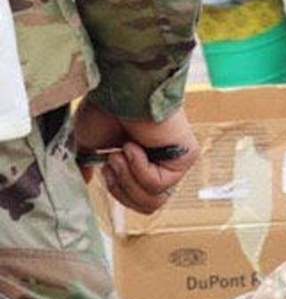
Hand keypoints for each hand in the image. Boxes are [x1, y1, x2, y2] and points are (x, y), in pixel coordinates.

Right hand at [72, 101, 198, 214]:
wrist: (117, 93)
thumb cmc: (104, 111)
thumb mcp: (89, 144)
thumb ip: (89, 166)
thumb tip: (86, 181)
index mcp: (143, 164)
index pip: (136, 201)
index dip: (117, 192)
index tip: (104, 167)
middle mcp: (163, 164)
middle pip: (148, 206)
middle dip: (122, 188)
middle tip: (112, 161)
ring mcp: (176, 161)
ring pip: (154, 200)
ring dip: (128, 179)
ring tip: (120, 153)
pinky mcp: (186, 156)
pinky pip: (159, 184)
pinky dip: (139, 167)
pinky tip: (134, 146)